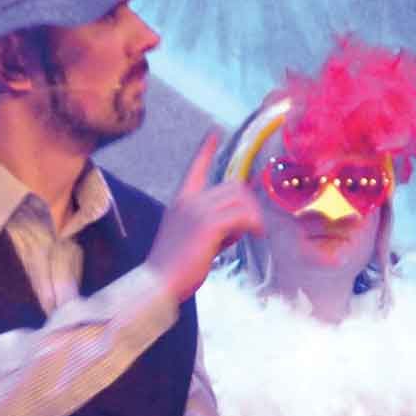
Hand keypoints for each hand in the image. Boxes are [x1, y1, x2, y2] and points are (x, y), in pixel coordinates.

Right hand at [143, 133, 264, 299]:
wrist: (158, 282)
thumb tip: (240, 223)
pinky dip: (254, 224)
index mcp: (181, 201)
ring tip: (255, 232)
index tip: (215, 132)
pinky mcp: (208, 225)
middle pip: (232, 186)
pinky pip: (243, 216)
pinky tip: (257, 234)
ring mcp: (198, 211)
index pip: (195, 168)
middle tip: (255, 226)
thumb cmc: (174, 266)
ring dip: (253, 216)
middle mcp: (189, 200)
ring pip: (240, 199)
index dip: (206, 150)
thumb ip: (211, 224)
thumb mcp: (190, 237)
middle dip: (248, 204)